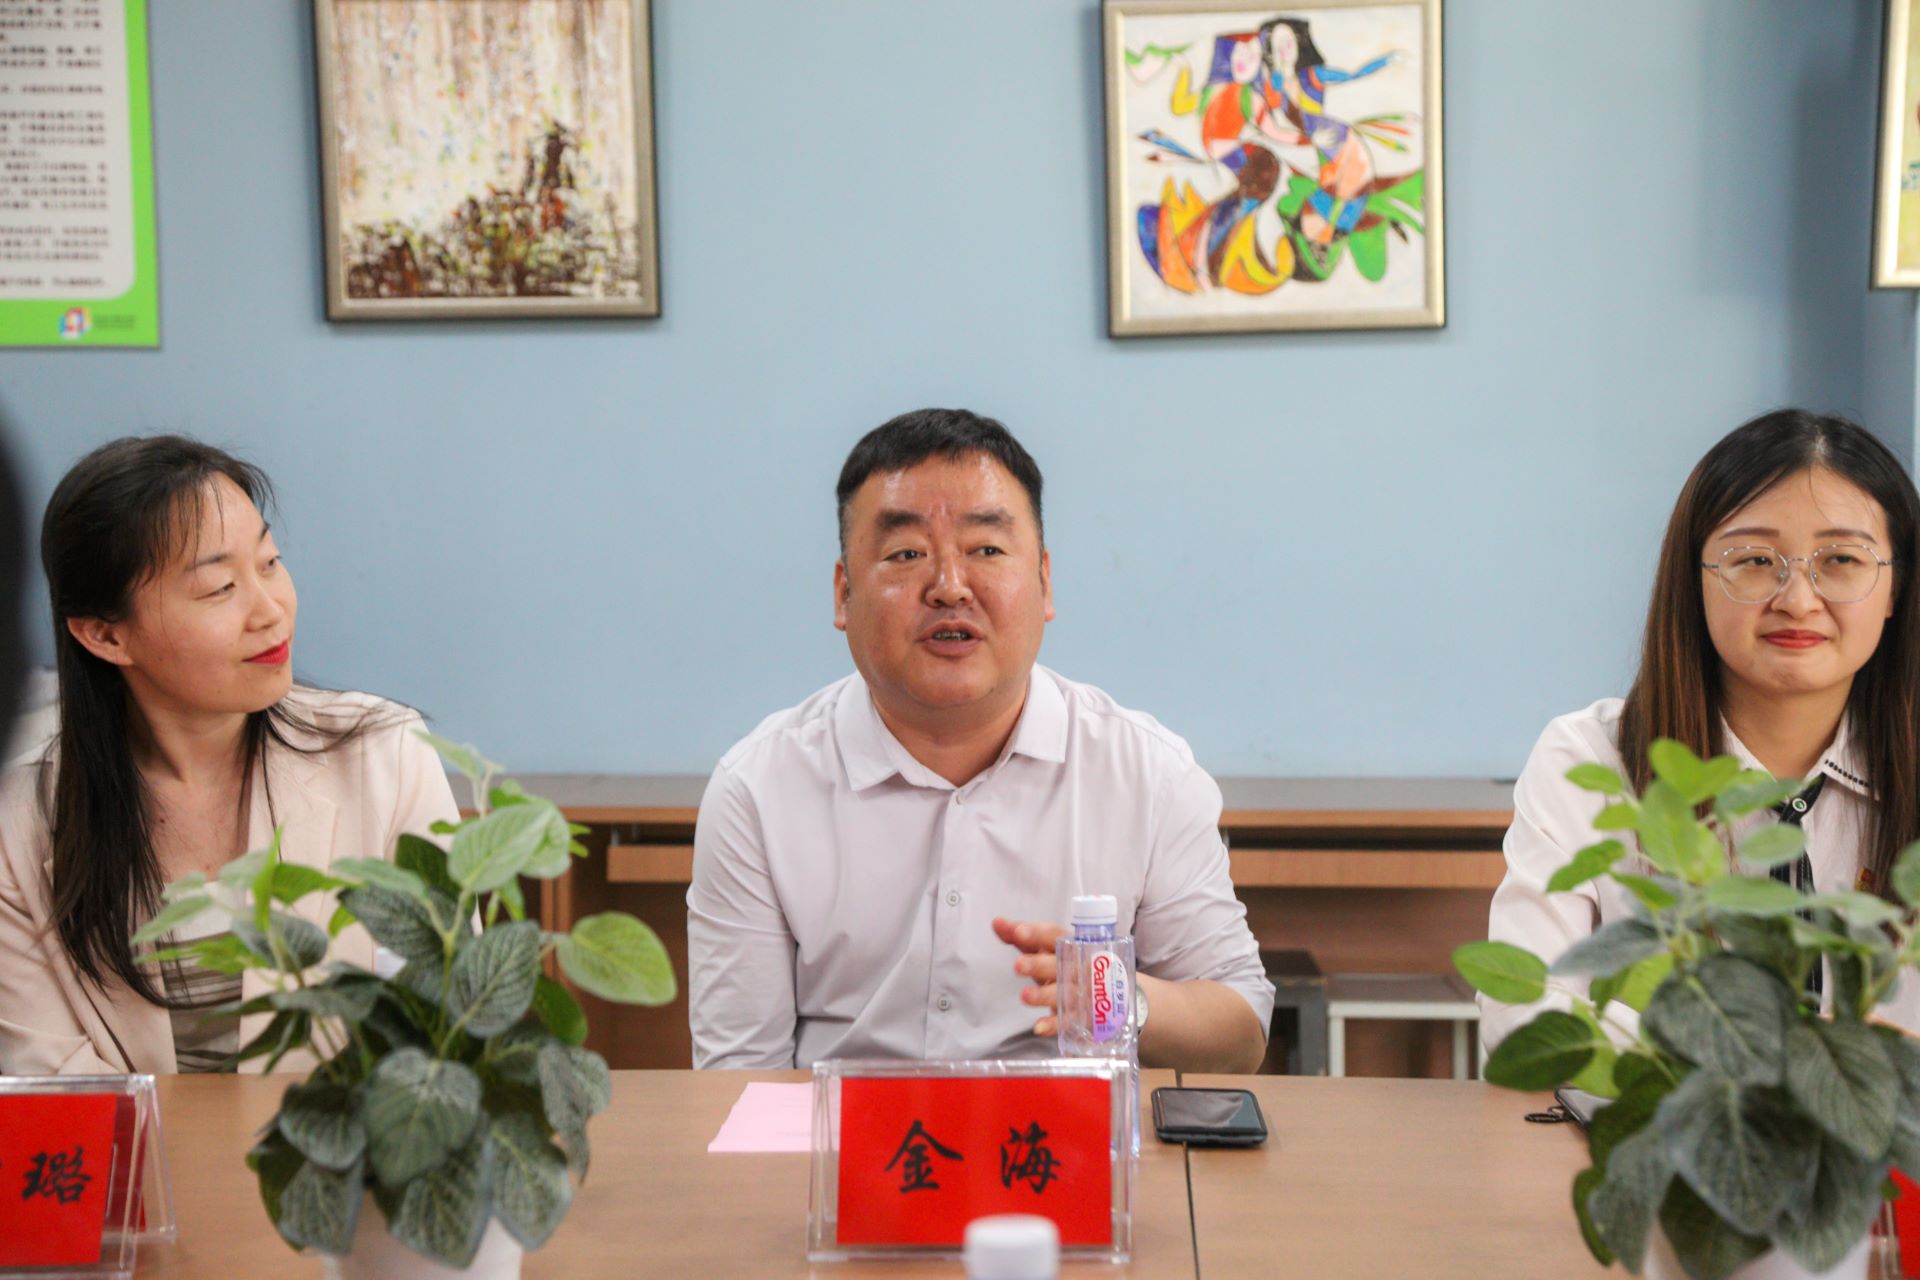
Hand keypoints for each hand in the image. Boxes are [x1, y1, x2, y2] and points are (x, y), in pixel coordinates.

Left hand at [992, 917, 1069, 1038]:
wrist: (1098, 993)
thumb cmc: (1062, 963)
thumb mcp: (1041, 948)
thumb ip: (1019, 936)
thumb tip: (997, 922)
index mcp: (1068, 944)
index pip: (1054, 935)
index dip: (1037, 933)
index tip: (1018, 932)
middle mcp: (1077, 966)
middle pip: (1060, 964)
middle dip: (1039, 964)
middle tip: (1018, 965)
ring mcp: (1081, 992)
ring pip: (1065, 992)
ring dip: (1044, 995)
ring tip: (1025, 996)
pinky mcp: (1081, 1017)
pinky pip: (1067, 1021)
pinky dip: (1054, 1024)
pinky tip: (1038, 1027)